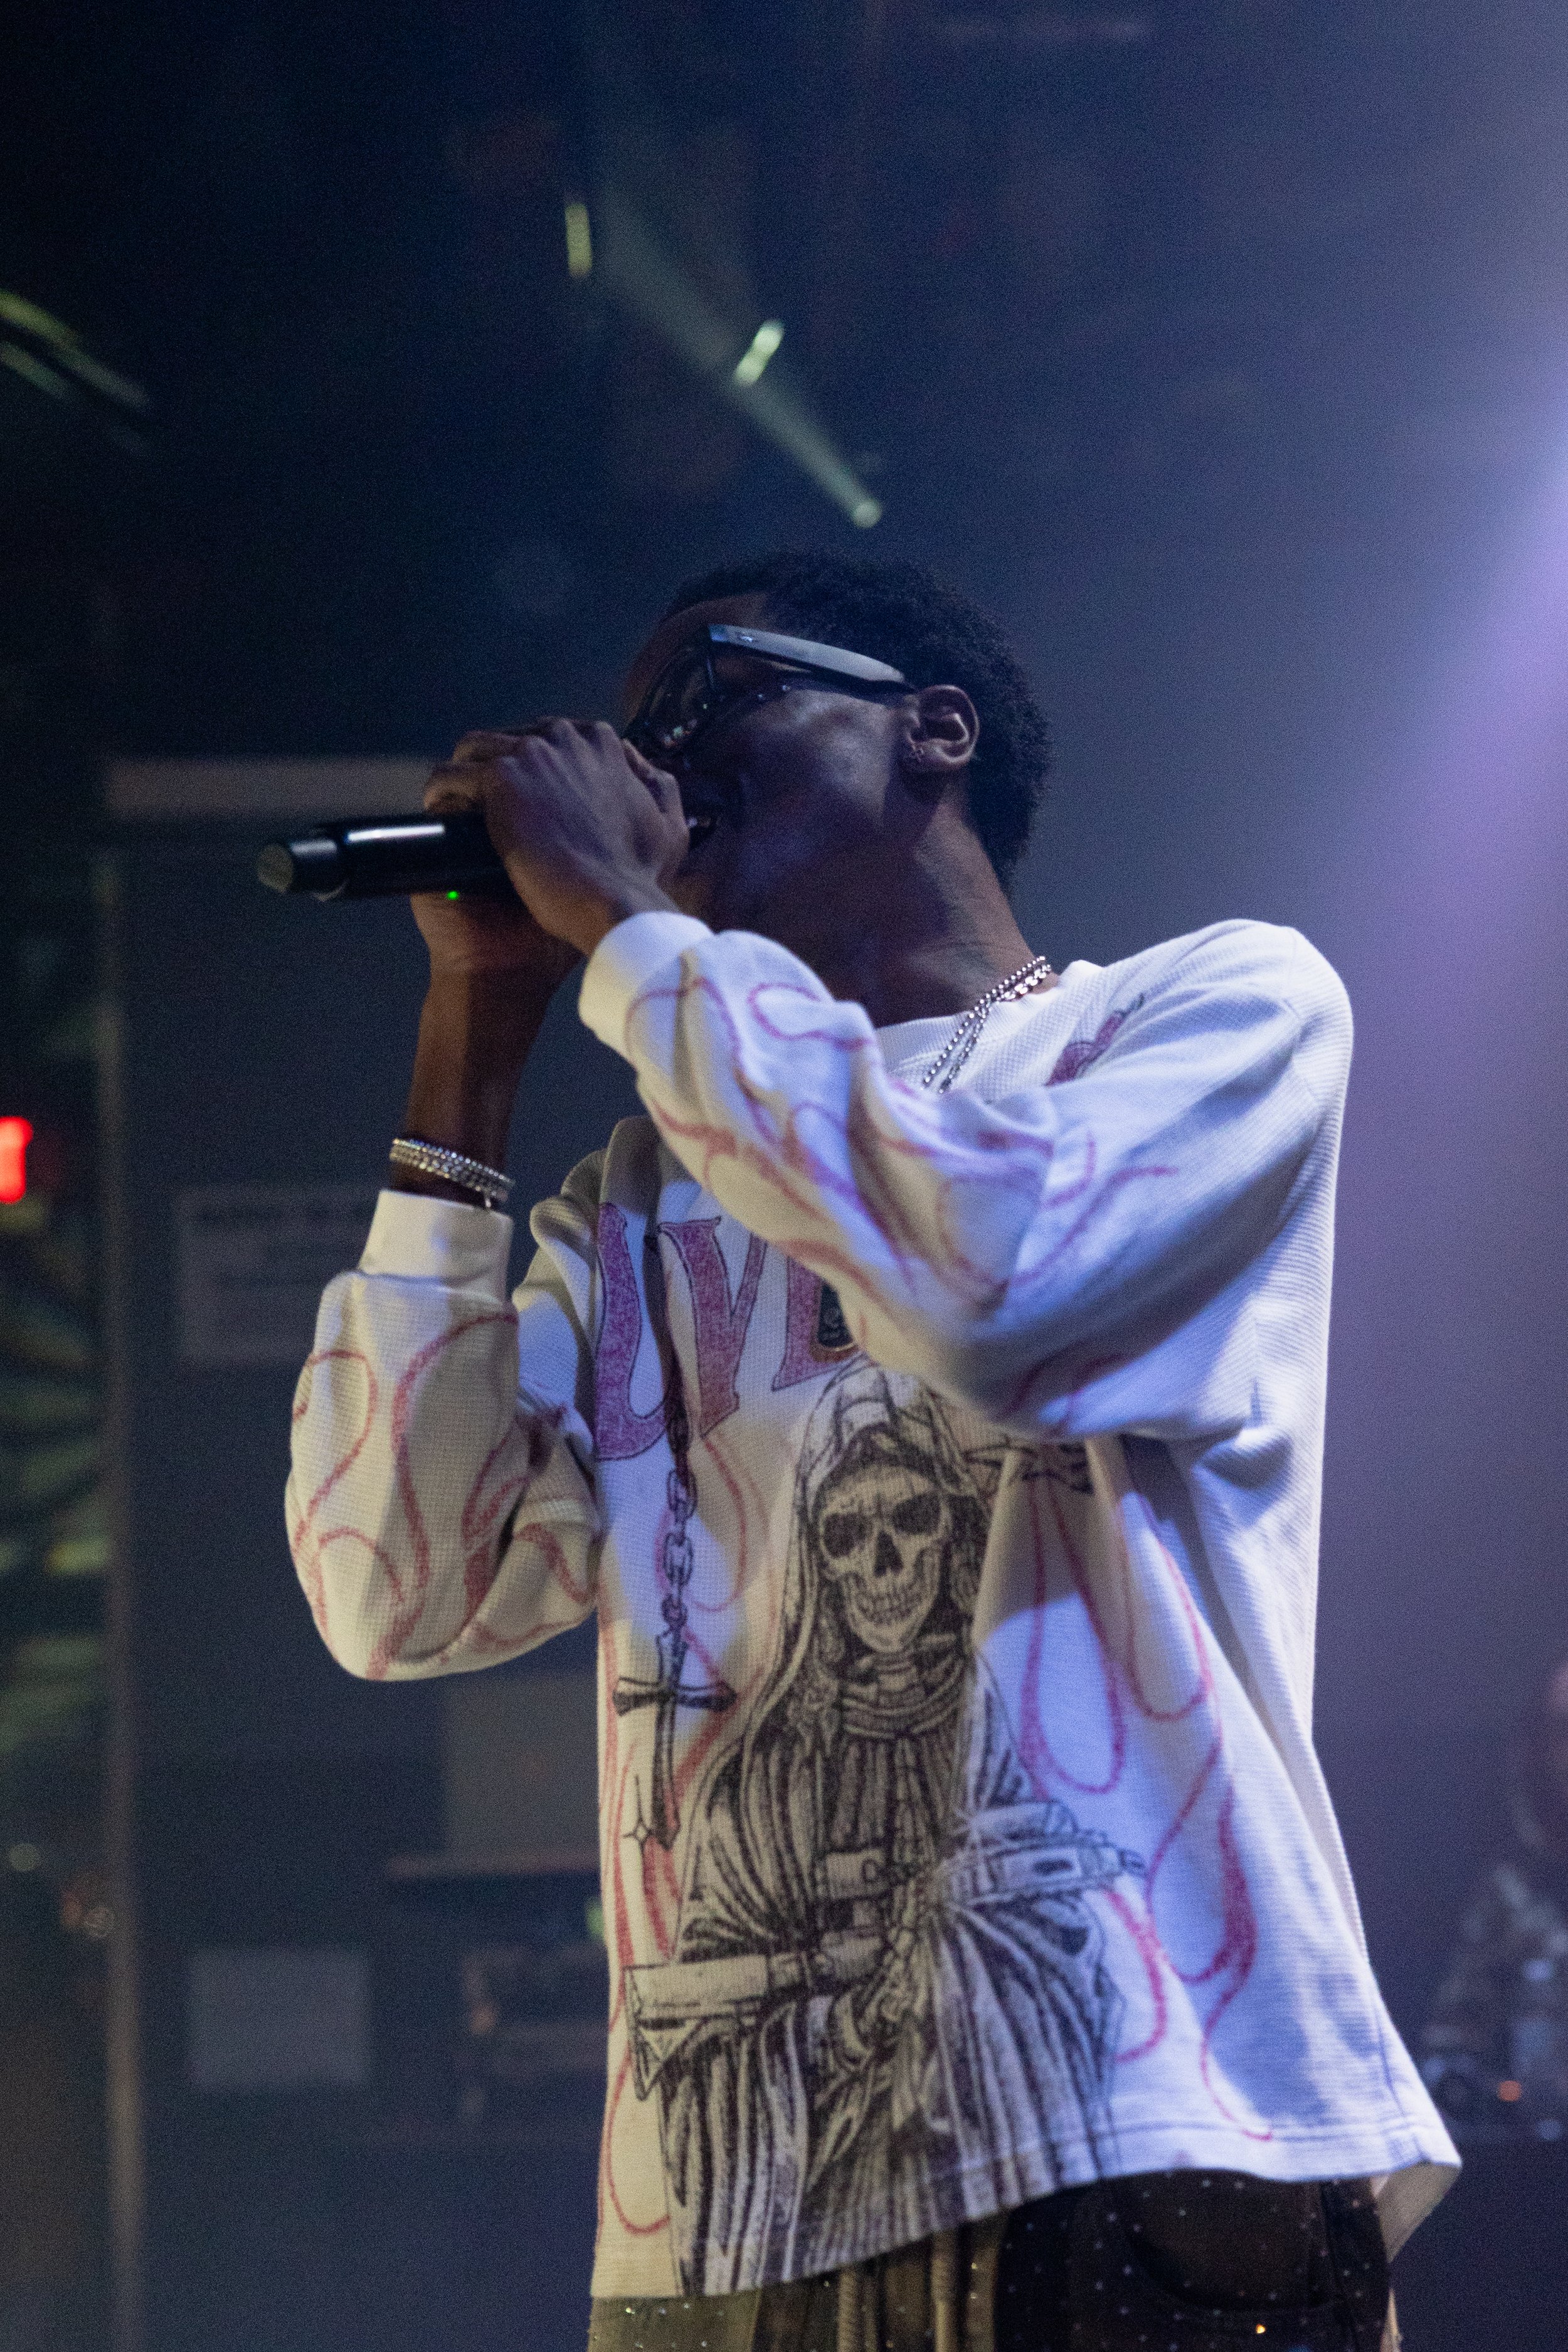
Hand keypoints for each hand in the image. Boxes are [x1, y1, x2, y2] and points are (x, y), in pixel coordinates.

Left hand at [423, 721, 687, 962]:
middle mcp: (565, 739)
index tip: (525, 796)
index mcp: (601, 744)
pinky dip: (440, 794)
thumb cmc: (640, 877)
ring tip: (455, 808)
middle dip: (497, 767)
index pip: (550, 739)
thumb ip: (658, 790)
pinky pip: (450, 776)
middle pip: (511, 739)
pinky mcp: (501, 780)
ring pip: (475, 750)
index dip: (533, 768)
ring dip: (464, 775)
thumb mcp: (668, 827)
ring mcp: (531, 756)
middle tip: (487, 806)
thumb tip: (643, 771)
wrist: (613, 905)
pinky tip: (439, 815)